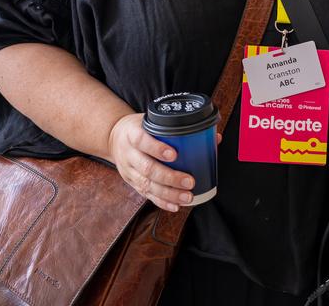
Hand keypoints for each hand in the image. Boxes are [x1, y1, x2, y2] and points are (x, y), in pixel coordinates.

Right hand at [106, 114, 221, 211]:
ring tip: (187, 196)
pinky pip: (146, 195)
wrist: (114, 138)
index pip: (142, 140)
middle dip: (170, 177)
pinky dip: (161, 202)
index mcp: (132, 134)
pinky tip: (175, 206)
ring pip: (147, 185)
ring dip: (168, 193)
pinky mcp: (132, 182)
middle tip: (190, 181)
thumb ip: (180, 128)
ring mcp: (129, 170)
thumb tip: (214, 136)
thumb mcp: (153, 121)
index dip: (156, 148)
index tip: (174, 155)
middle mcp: (129, 153)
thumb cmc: (140, 128)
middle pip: (147, 168)